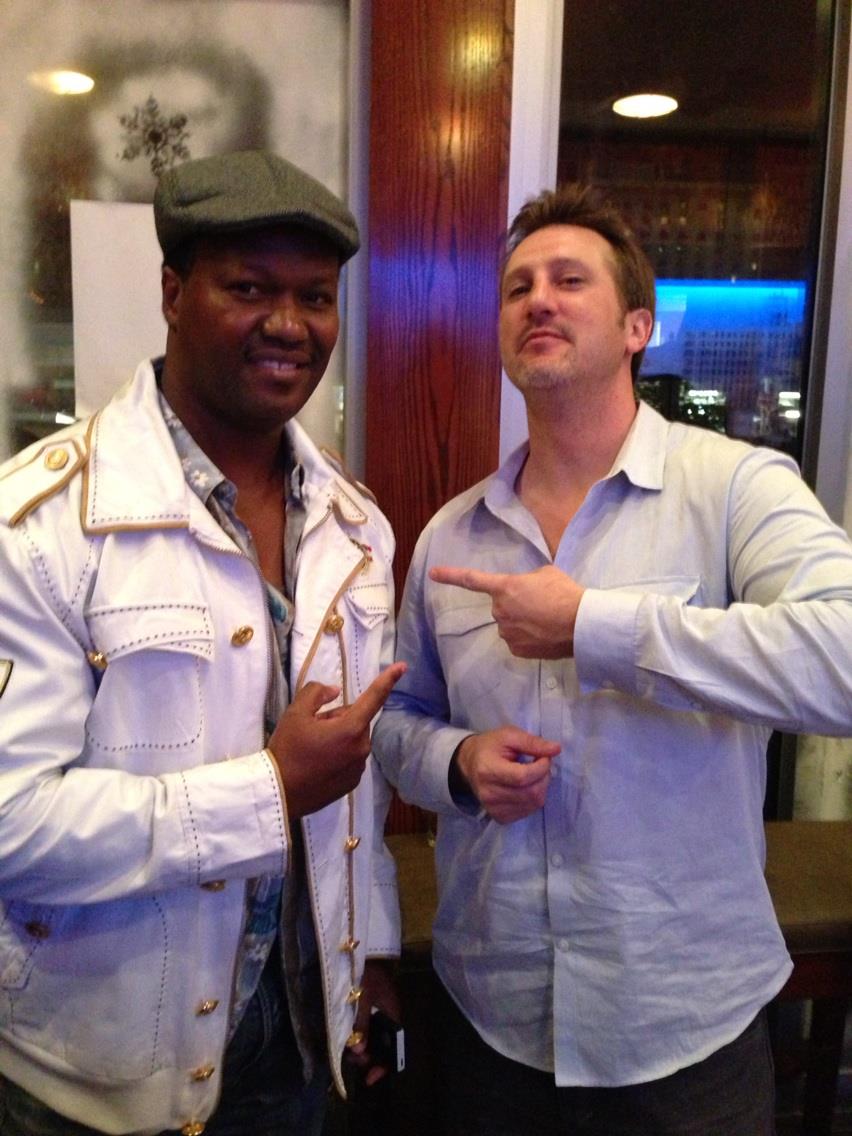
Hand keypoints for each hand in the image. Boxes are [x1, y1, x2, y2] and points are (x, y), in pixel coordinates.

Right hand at [267, 663, 406, 818]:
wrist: (278, 793)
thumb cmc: (287, 750)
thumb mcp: (295, 713)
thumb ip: (316, 693)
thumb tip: (335, 691)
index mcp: (351, 729)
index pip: (374, 698)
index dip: (388, 680)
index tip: (402, 666)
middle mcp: (361, 748)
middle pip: (355, 720)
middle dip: (338, 719)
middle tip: (312, 728)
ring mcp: (358, 768)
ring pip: (352, 739)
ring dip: (338, 737)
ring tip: (312, 748)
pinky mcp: (352, 783)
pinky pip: (350, 758)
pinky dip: (338, 755)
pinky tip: (317, 763)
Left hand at [346, 958, 400, 1086]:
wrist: (365, 948)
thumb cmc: (366, 972)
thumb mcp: (362, 998)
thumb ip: (361, 1024)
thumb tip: (359, 1052)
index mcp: (392, 1016)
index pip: (394, 1049)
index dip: (383, 1066)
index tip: (368, 1078)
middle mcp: (388, 1016)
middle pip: (382, 1046)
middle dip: (367, 1057)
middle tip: (352, 1059)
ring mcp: (379, 1010)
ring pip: (372, 1037)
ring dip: (360, 1046)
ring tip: (347, 1047)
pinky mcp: (369, 1005)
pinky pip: (366, 1026)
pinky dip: (358, 1034)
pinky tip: (347, 1035)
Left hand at [430, 564, 583, 657]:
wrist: (580, 623)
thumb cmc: (565, 593)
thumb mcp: (546, 574)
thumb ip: (528, 580)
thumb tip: (528, 588)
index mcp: (505, 587)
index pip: (472, 580)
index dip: (451, 575)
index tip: (433, 573)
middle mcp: (500, 610)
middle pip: (501, 606)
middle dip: (516, 604)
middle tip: (541, 603)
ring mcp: (507, 632)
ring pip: (510, 624)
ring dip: (522, 621)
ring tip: (546, 619)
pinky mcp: (516, 650)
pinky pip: (517, 640)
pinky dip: (528, 637)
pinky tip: (544, 633)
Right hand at [455, 727, 559, 823]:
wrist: (470, 764)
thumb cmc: (490, 747)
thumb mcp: (509, 736)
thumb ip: (532, 742)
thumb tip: (556, 749)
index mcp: (488, 770)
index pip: (522, 777)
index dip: (541, 767)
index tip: (544, 757)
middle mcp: (488, 793)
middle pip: (531, 792)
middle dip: (544, 777)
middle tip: (540, 765)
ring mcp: (493, 808)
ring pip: (533, 803)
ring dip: (541, 787)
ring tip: (533, 775)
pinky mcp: (500, 817)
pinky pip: (529, 811)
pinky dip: (534, 798)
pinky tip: (526, 787)